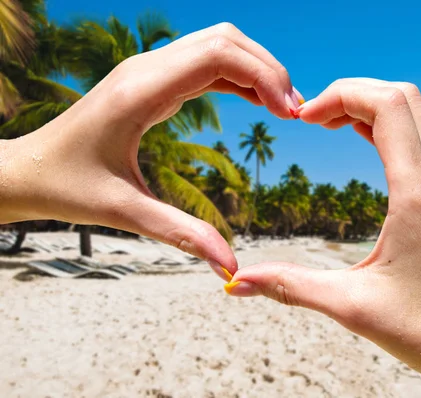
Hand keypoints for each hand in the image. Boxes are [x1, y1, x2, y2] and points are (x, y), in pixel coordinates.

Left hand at [0, 23, 302, 279]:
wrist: (25, 170)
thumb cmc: (66, 187)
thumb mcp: (125, 213)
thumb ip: (182, 235)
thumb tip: (229, 268)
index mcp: (142, 90)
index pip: (218, 54)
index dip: (264, 76)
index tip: (289, 115)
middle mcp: (146, 68)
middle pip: (226, 40)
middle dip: (268, 69)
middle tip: (294, 112)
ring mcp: (148, 69)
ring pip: (218, 44)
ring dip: (256, 69)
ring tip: (283, 109)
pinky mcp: (151, 80)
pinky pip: (205, 63)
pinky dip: (238, 77)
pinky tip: (258, 103)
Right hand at [226, 79, 420, 395]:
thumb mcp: (351, 307)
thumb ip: (290, 287)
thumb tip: (236, 284)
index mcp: (419, 196)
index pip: (388, 105)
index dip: (341, 95)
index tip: (304, 118)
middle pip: (403, 97)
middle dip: (353, 92)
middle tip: (312, 117)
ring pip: (415, 117)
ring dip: (370, 108)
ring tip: (328, 124)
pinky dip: (388, 129)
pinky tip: (361, 143)